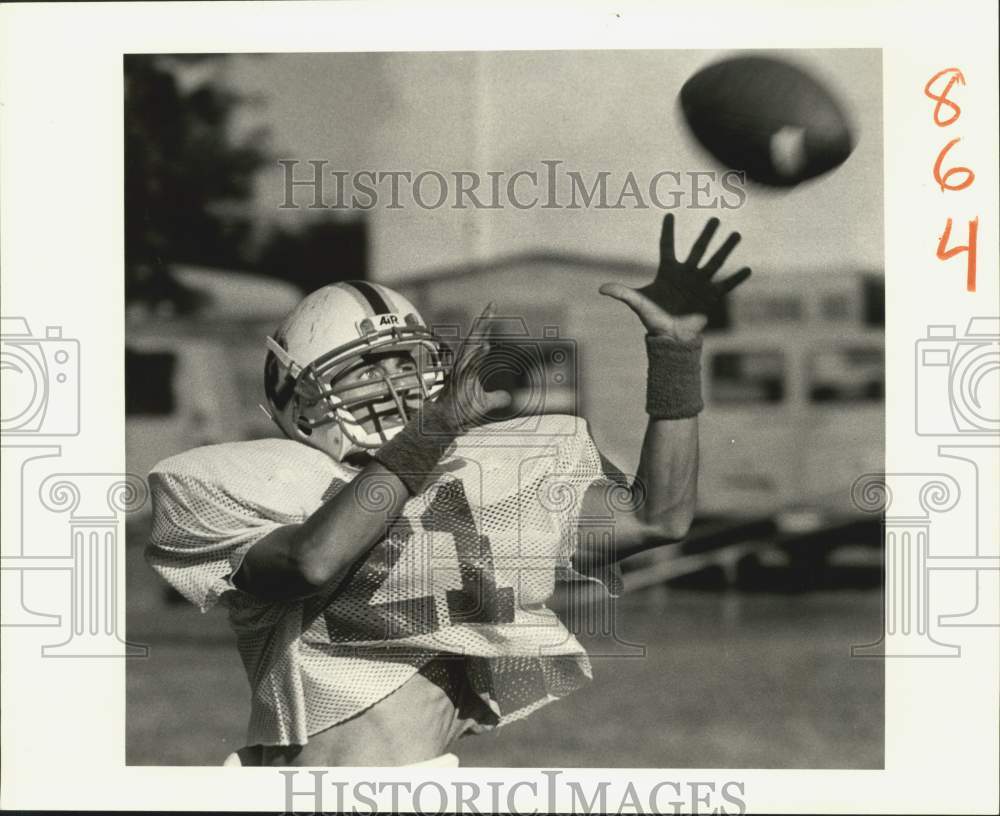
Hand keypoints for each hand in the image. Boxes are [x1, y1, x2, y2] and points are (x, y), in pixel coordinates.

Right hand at [433, 303, 510, 428]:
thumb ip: (498, 397)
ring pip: (471, 348)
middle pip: (475, 337)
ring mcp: (462, 371)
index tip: (492, 309)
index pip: (479, 340)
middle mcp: (465, 363)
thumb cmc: (463, 409)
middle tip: (492, 306)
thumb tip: (508, 397)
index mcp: (470, 364)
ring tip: (488, 319)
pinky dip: (477, 355)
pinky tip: (485, 346)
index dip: (486, 326)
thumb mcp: (486, 402)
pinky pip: (470, 365)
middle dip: (483, 321)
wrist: (448, 421)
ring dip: (480, 333)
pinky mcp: (460, 380)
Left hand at [599, 214, 750, 342]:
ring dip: (725, 250)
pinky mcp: (711, 297)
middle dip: (707, 235)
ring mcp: (700, 283)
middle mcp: (686, 273)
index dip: (667, 231)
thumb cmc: (653, 318)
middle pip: (698, 250)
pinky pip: (725, 285)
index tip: (669, 215)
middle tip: (715, 219)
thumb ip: (622, 293)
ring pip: (714, 262)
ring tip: (736, 235)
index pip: (667, 246)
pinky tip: (747, 269)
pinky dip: (736, 279)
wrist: (670, 337)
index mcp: (668, 271)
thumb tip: (601, 289)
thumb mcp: (638, 303)